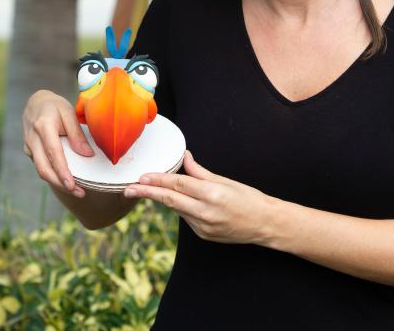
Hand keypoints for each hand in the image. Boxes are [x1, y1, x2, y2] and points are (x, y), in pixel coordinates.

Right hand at [22, 90, 94, 198]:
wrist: (35, 102)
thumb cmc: (54, 106)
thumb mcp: (68, 112)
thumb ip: (77, 134)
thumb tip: (87, 155)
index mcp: (43, 126)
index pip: (53, 153)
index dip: (62, 171)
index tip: (72, 185)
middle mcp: (32, 138)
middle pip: (44, 168)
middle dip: (61, 184)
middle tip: (80, 193)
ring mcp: (28, 146)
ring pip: (41, 170)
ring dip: (58, 183)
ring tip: (76, 190)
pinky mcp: (29, 151)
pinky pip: (41, 166)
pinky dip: (53, 175)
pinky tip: (66, 180)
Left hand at [124, 150, 277, 244]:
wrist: (265, 224)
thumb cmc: (249, 198)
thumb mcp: (226, 181)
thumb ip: (200, 172)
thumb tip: (185, 158)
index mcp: (212, 194)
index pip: (179, 185)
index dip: (158, 180)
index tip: (142, 178)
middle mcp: (206, 213)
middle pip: (170, 200)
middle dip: (147, 194)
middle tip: (128, 190)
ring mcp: (203, 227)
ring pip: (177, 210)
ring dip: (166, 199)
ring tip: (153, 189)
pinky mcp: (203, 236)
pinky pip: (186, 219)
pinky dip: (182, 209)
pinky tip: (185, 203)